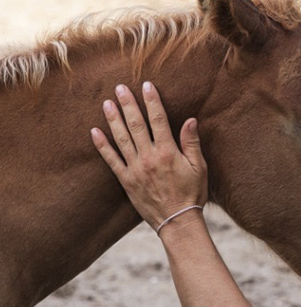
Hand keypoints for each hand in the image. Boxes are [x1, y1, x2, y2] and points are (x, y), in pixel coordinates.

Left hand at [91, 82, 207, 233]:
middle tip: (120, 87)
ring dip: (113, 119)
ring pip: (121, 138)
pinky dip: (102, 145)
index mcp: (168, 152)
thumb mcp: (200, 168)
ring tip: (107, 102)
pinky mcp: (126, 180)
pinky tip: (94, 132)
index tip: (146, 85)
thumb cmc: (192, 194)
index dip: (152, 101)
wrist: (177, 221)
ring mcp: (135, 168)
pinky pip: (111, 160)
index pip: (158, 119)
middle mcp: (149, 157)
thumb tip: (190, 120)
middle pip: (136, 124)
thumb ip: (192, 143)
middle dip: (128, 104)